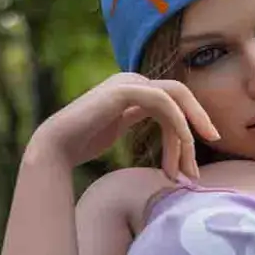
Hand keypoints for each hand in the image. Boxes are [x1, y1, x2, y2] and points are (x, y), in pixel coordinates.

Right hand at [28, 73, 219, 177]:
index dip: (188, 135)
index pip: (174, 105)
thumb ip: (139, 125)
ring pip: (176, 101)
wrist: (56, 146)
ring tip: (184, 174)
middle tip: (199, 170)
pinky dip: (177, 127)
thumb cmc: (83, 144)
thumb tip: (165, 141)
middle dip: (197, 130)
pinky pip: (163, 102)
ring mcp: (128, 82)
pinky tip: (177, 155)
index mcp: (134, 89)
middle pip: (181, 98)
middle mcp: (133, 80)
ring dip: (186, 140)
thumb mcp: (119, 131)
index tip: (192, 169)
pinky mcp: (123, 91)